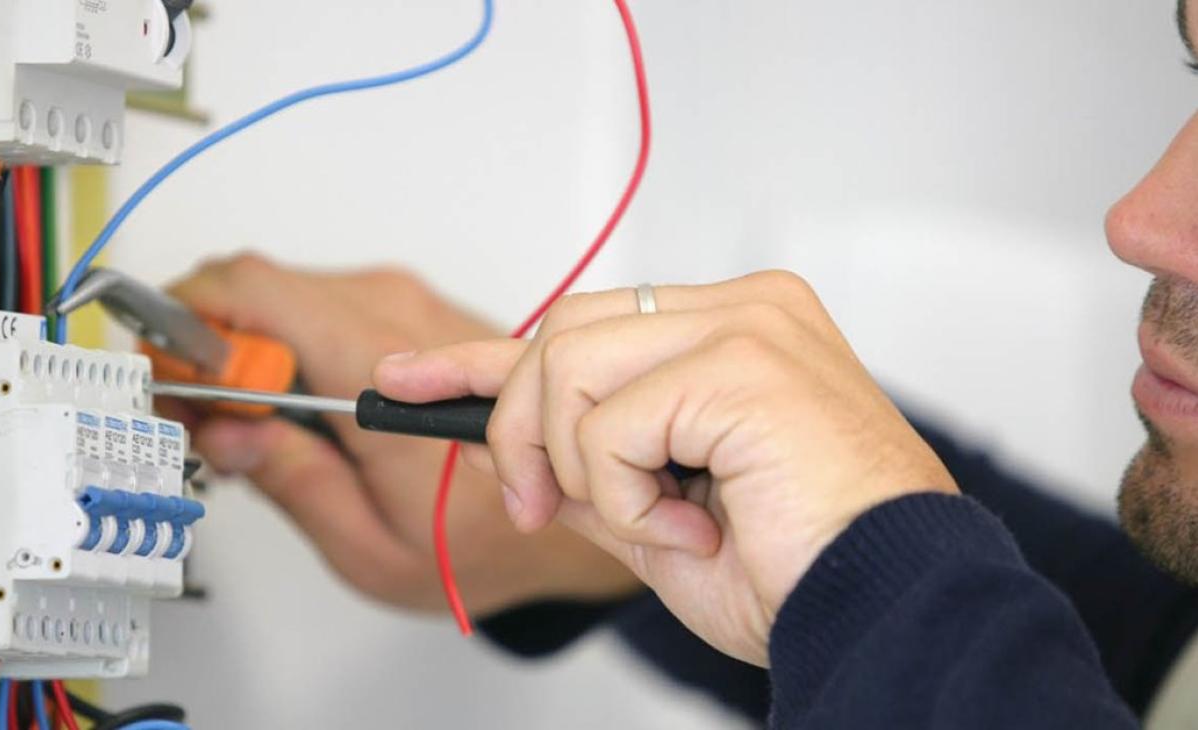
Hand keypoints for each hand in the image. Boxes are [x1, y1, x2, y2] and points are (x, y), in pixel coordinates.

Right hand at [166, 253, 638, 613]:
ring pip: (289, 294)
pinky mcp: (415, 312)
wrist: (572, 499)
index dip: (186, 322)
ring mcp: (409, 306)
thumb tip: (225, 426)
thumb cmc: (488, 536)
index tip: (164, 373)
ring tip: (249, 421)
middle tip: (197, 410)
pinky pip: (326, 307)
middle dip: (209, 343)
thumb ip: (289, 478)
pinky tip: (295, 406)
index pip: (251, 291)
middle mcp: (396, 315)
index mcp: (375, 368)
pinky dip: (290, 346)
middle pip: (259, 288)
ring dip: (250, 348)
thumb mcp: (369, 544)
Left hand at [374, 271, 956, 662]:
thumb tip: (516, 453)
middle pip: (560, 333)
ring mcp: (746, 325)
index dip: (481, 358)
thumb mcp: (660, 518)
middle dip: (520, 429)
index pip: (580, 325)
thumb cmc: (801, 569)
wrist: (889, 611)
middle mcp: (742, 310)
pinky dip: (625, 496)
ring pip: (568, 365)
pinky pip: (608, 423)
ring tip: (655, 521)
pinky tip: (689, 524)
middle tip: (543, 507)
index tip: (409, 377)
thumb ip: (592, 469)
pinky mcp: (741, 362)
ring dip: (583, 468)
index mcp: (732, 332)